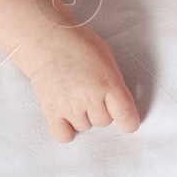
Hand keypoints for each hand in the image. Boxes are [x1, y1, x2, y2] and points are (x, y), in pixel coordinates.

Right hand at [21, 24, 141, 143]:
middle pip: (104, 122)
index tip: (128, 123)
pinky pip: (64, 136)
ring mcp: (70, 107)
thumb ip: (114, 81)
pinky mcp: (52, 111)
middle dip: (101, 110)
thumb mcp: (107, 57)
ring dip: (83, 117)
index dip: (129, 122)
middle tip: (91, 93)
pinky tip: (66, 116)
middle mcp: (91, 98)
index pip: (126, 116)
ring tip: (75, 97)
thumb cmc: (78, 44)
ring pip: (85, 127)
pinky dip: (66, 130)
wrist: (47, 40)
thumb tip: (117, 101)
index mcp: (108, 83)